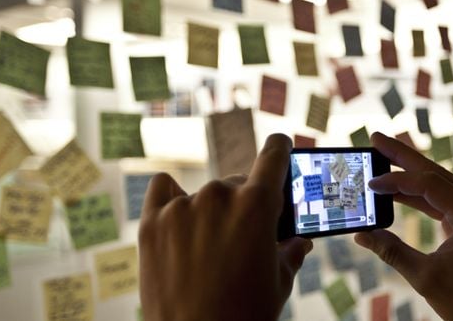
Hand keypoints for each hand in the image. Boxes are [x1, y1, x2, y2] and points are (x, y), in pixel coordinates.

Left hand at [138, 134, 312, 320]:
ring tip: (209, 246)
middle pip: (238, 183)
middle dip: (245, 203)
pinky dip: (172, 196)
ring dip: (211, 210)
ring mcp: (181, 206)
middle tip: (243, 236)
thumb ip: (291, 251)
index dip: (280, 150)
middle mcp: (218, 196)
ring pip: (205, 193)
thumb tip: (300, 241)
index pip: (273, 155)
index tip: (279, 149)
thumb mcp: (279, 283)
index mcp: (257, 205)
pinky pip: (163, 188)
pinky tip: (177, 214)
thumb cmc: (244, 315)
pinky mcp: (152, 221)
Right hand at [355, 132, 452, 320]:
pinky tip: (397, 189)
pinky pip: (442, 198)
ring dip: (409, 172)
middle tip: (375, 139)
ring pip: (438, 182)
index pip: (428, 184)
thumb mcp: (424, 277)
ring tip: (382, 157)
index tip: (370, 183)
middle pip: (434, 172)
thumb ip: (390, 250)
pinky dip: (418, 194)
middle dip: (402, 156)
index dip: (395, 181)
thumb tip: (361, 235)